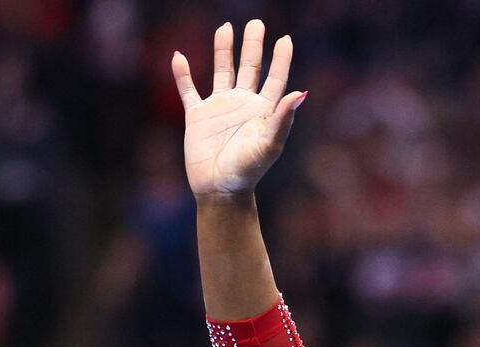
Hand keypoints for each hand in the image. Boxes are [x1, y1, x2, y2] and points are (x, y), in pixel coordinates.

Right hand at [171, 20, 305, 198]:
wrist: (220, 189)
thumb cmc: (248, 171)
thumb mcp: (268, 145)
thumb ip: (282, 118)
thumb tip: (300, 92)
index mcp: (262, 111)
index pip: (274, 79)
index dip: (280, 60)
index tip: (286, 39)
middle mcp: (242, 104)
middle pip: (249, 67)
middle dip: (252, 45)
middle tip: (256, 23)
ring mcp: (219, 108)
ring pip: (221, 71)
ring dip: (223, 50)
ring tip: (225, 28)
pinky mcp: (197, 115)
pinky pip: (188, 90)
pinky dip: (182, 74)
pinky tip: (179, 56)